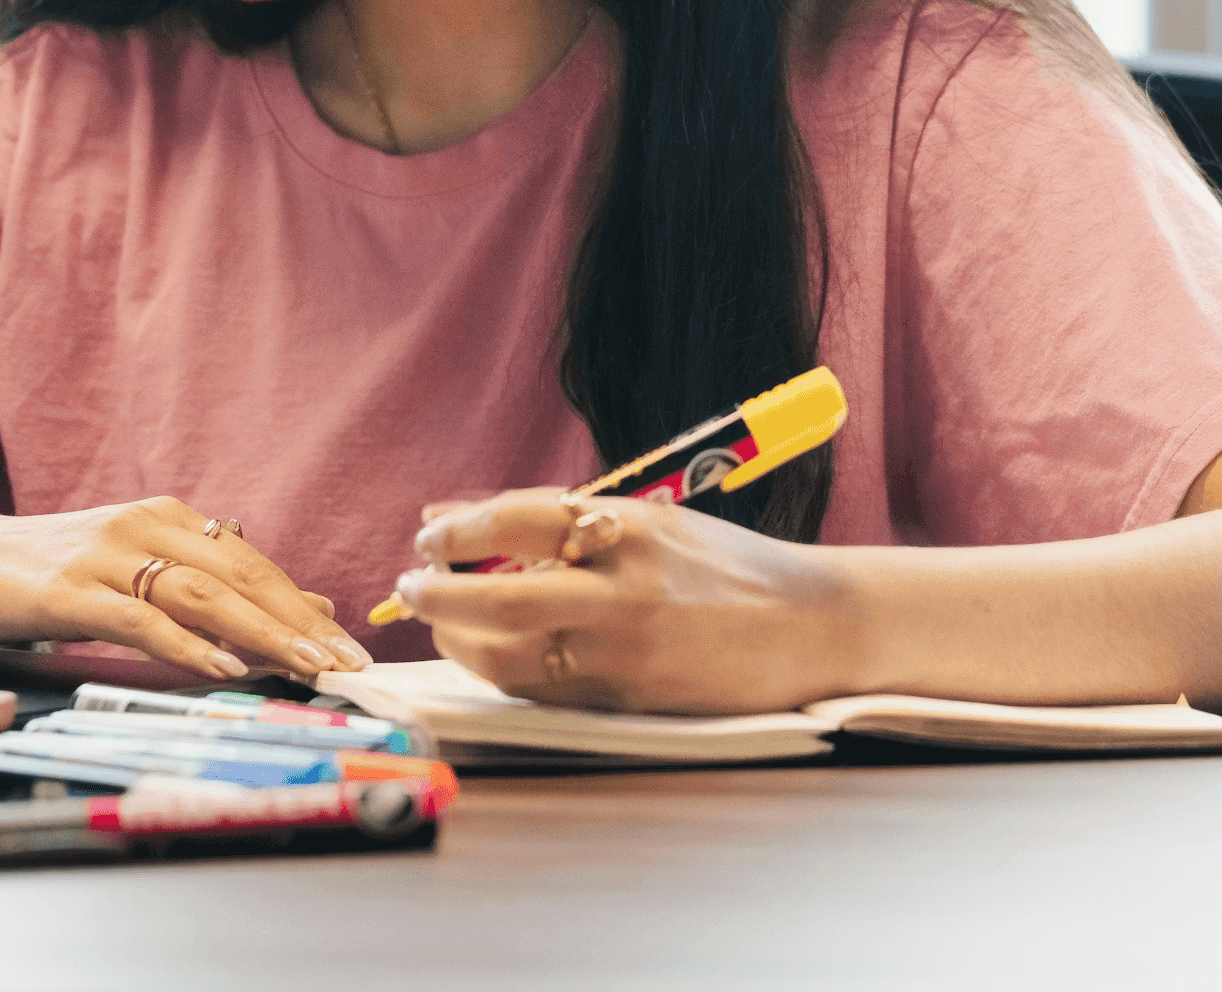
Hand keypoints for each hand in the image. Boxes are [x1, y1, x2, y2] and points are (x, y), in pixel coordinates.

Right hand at [0, 496, 372, 679]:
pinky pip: (139, 620)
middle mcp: (143, 527)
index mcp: (164, 519)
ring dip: (261, 634)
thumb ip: (208, 588)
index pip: (252, 563)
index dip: (303, 604)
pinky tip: (221, 667)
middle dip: (299, 622)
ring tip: (305, 667)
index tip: (348, 644)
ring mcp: (104, 557)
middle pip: (239, 575)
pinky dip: (185, 645)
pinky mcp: (68, 591)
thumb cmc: (44, 570)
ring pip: (200, 595)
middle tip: (347, 663)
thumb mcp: (132, 569)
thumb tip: (302, 606)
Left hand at [392, 489, 861, 712]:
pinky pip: (544, 690)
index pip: (519, 520)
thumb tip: (460, 519)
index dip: (460, 529)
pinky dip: (503, 671)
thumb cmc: (724, 566)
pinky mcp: (630, 702)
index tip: (428, 536)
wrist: (811, 629)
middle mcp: (625, 593)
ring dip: (461, 640)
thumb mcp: (650, 523)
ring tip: (442, 623)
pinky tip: (489, 653)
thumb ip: (561, 521)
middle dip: (438, 593)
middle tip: (410, 586)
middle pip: (501, 597)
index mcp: (632, 532)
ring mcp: (627, 654)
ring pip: (512, 657)